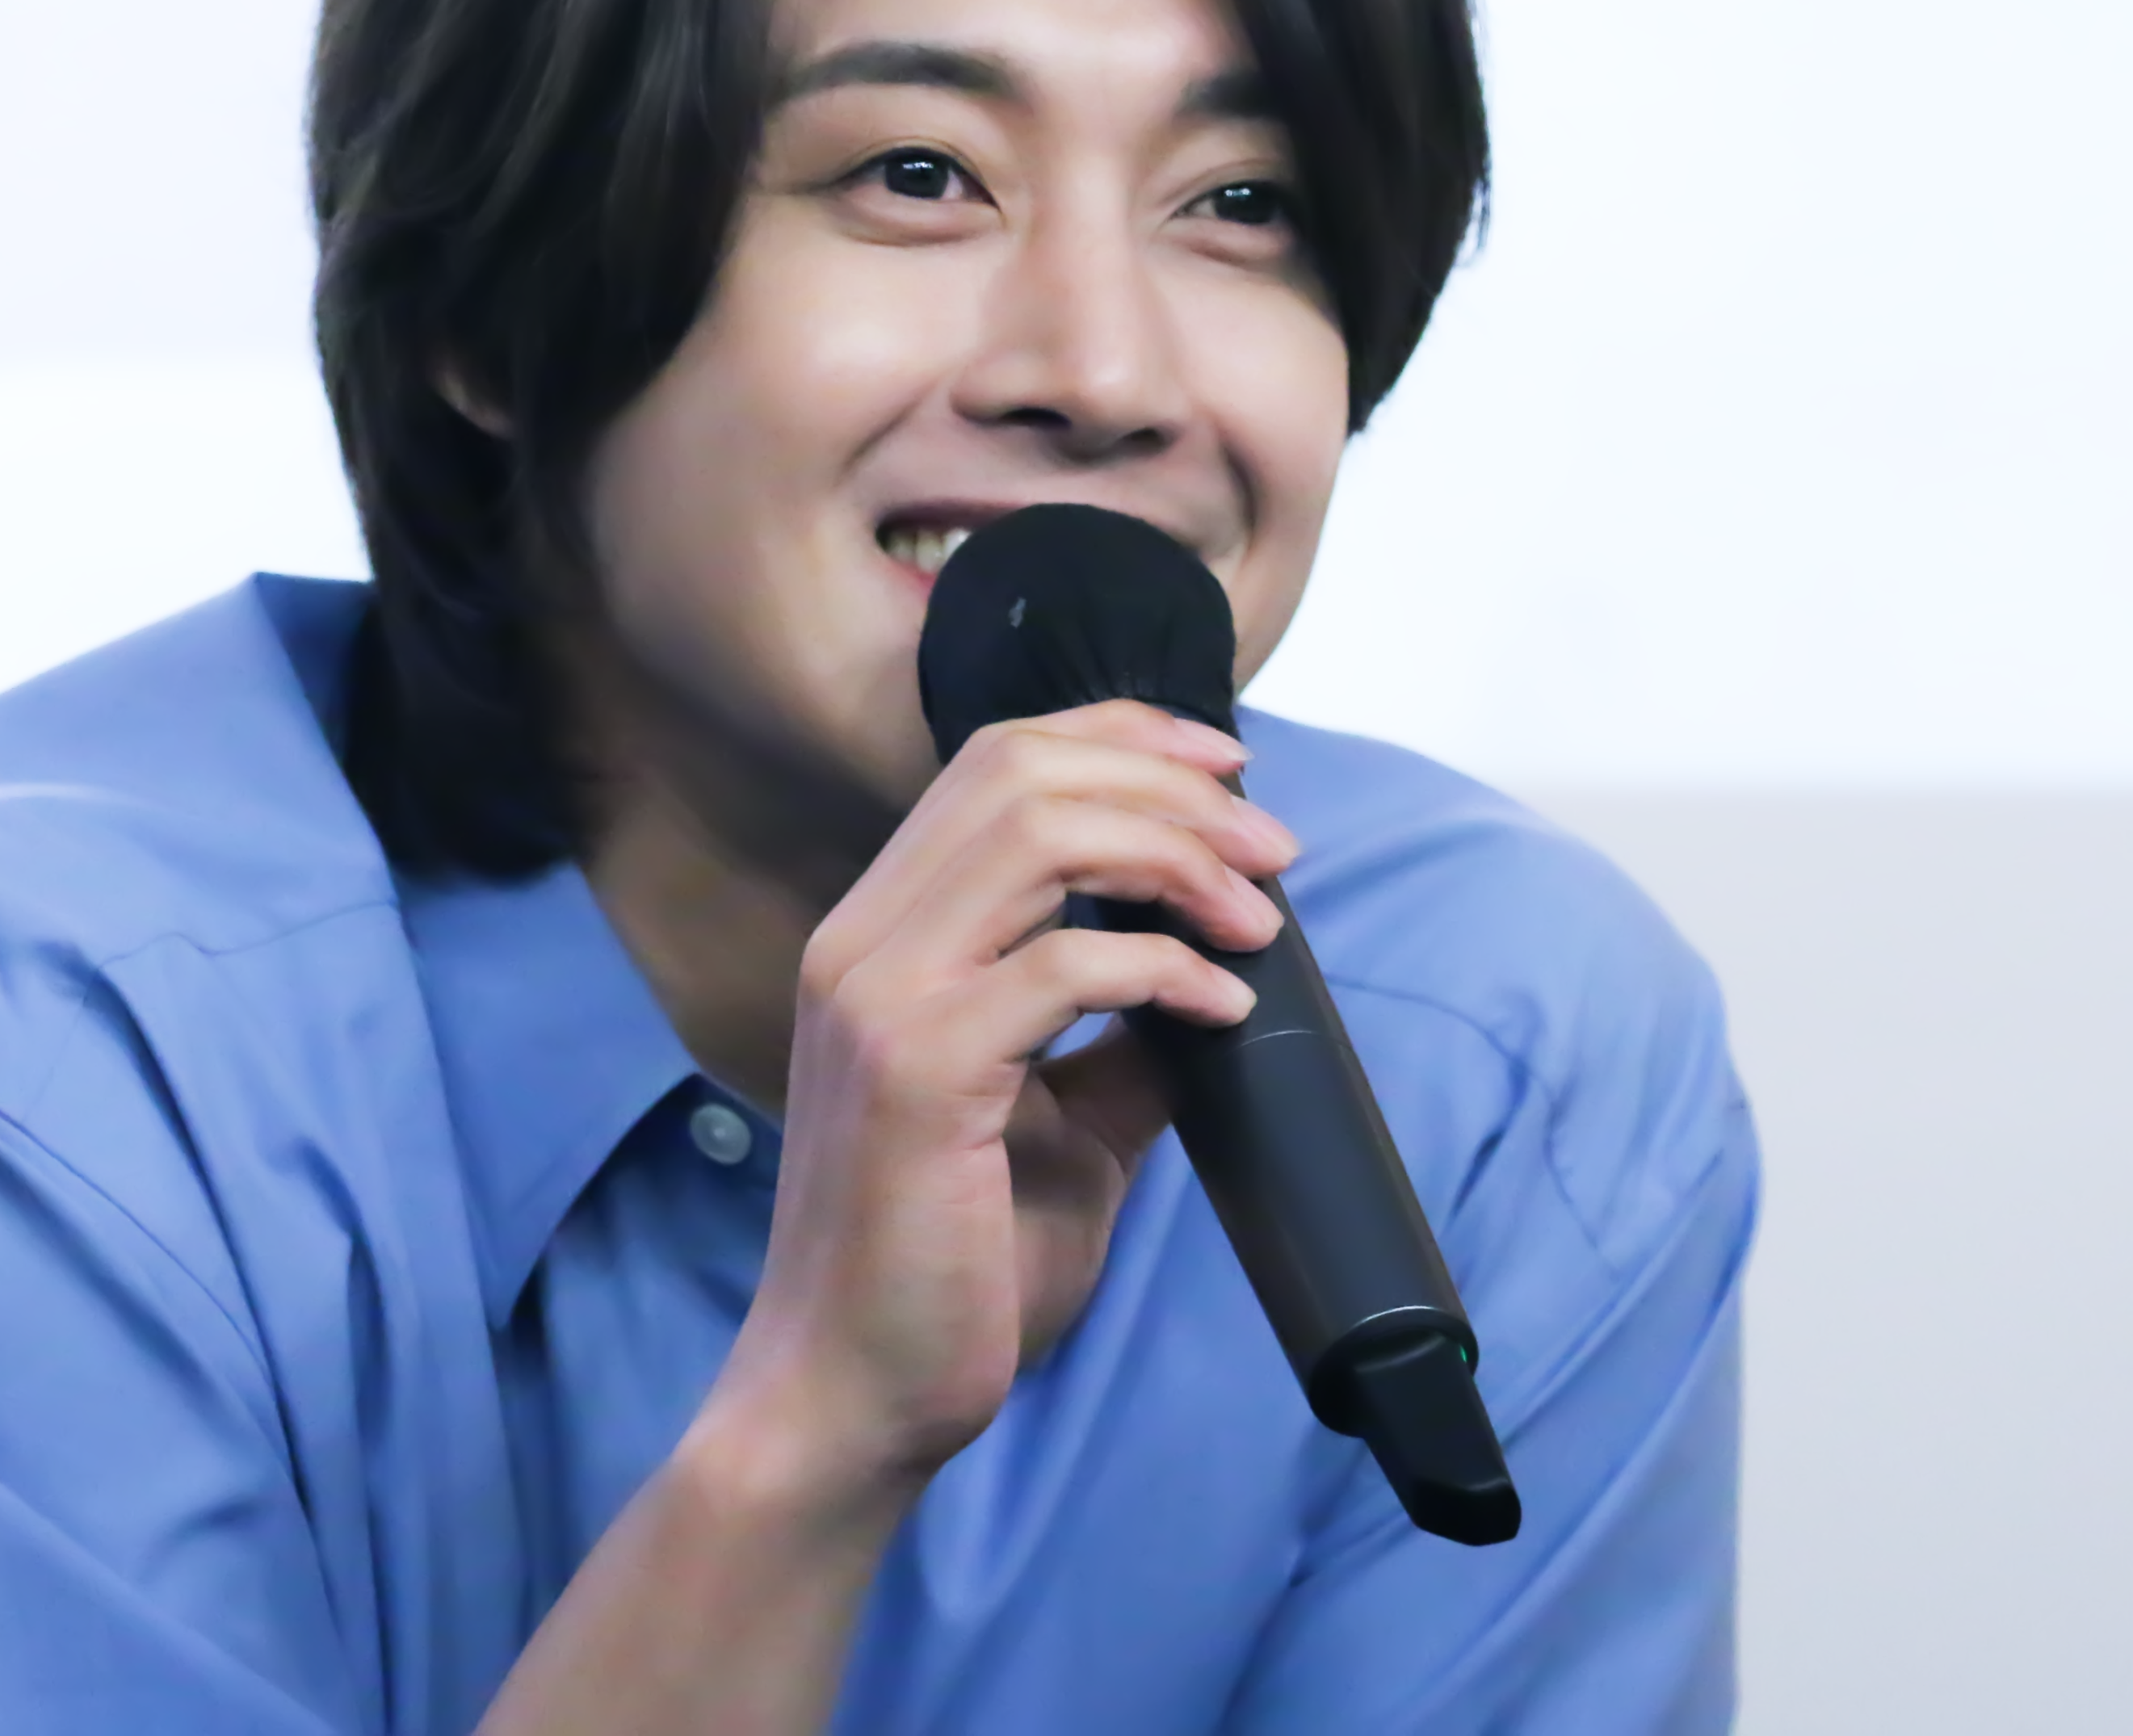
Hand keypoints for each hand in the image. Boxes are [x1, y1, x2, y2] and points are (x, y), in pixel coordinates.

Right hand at [695, 699, 1294, 1508]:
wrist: (856, 1394)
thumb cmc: (954, 1269)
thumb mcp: (1063, 1127)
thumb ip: (1117, 1041)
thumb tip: (1218, 977)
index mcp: (882, 935)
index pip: (994, 761)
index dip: (1123, 737)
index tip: (1231, 771)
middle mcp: (863, 940)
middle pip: (1022, 772)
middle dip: (1171, 787)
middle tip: (1275, 854)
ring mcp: (878, 996)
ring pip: (1037, 834)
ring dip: (1175, 854)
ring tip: (1259, 916)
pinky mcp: (916, 1068)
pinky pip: (1066, 967)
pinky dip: (1167, 967)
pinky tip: (1220, 1007)